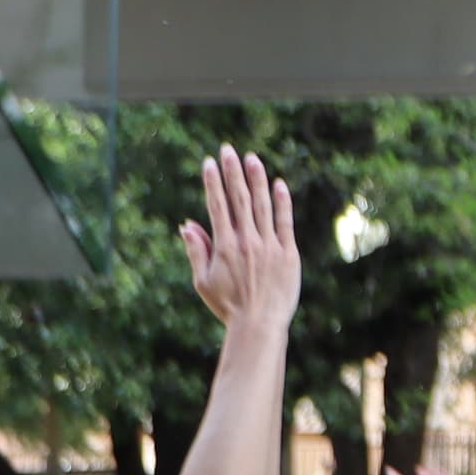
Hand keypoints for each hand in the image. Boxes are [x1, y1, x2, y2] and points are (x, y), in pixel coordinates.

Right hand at [181, 147, 299, 332]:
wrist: (259, 324)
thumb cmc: (228, 305)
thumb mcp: (202, 280)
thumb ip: (197, 249)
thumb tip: (186, 224)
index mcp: (223, 246)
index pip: (217, 205)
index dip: (213, 182)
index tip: (209, 163)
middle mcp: (246, 241)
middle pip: (239, 199)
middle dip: (233, 172)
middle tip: (228, 150)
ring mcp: (269, 246)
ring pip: (262, 206)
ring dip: (256, 180)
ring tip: (252, 158)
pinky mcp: (288, 254)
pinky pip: (285, 222)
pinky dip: (282, 202)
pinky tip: (278, 184)